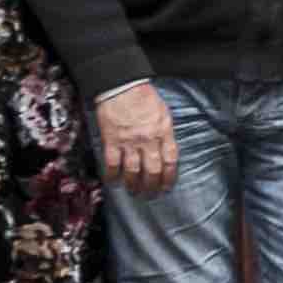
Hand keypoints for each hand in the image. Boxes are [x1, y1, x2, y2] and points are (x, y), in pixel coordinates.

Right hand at [96, 82, 180, 197]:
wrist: (122, 86)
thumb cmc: (144, 97)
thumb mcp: (163, 113)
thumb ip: (165, 132)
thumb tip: (165, 150)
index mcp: (164, 132)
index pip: (170, 161)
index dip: (169, 177)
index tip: (167, 187)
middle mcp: (148, 139)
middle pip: (153, 170)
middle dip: (152, 186)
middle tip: (150, 196)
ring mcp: (129, 141)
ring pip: (133, 170)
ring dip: (134, 185)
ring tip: (134, 192)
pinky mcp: (112, 140)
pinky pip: (112, 163)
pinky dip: (113, 175)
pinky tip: (113, 182)